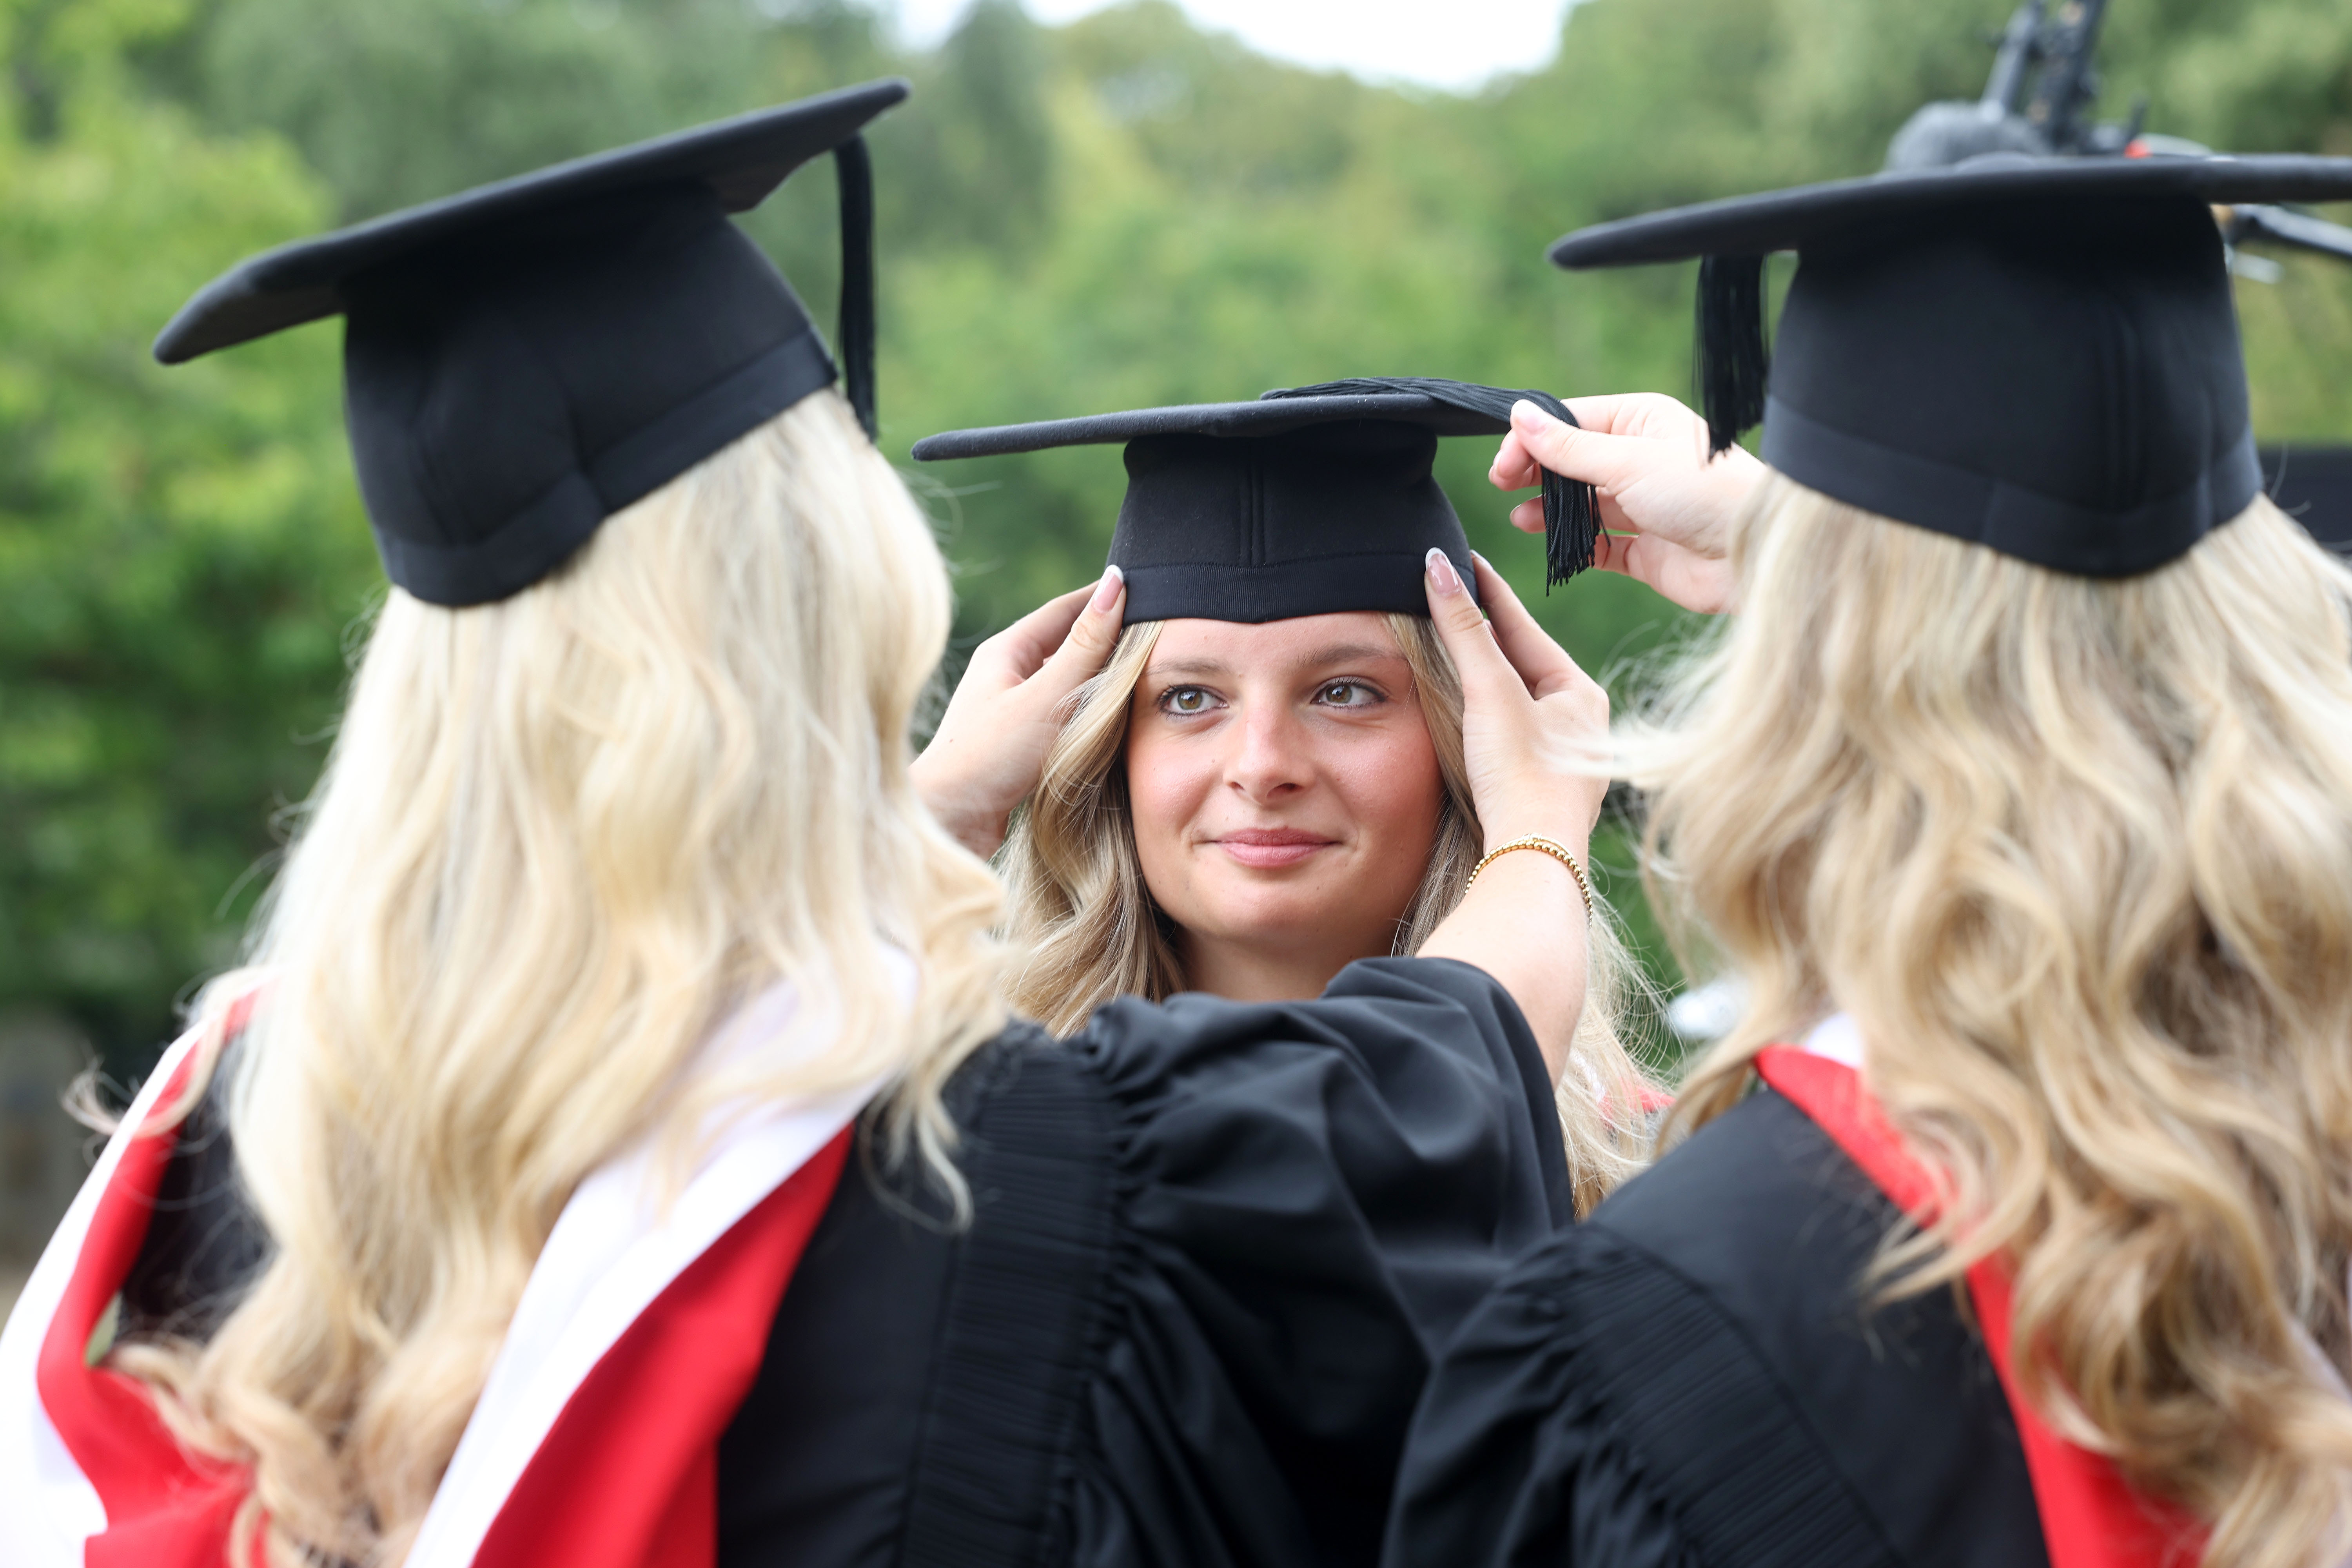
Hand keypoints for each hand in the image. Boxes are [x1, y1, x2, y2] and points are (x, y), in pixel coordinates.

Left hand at [912, 566, 1126, 857]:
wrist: (948, 821)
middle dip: (1105, 636)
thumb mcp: (1047, 695)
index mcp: (1006, 651)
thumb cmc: (992, 756)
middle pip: (1064, 644)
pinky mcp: (1014, 743)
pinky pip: (1059, 714)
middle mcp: (1004, 674)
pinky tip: (1110, 721)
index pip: (1064, 609)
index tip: (1141, 585)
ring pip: (1064, 681)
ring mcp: (1008, 709)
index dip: (1103, 597)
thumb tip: (1116, 585)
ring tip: (1141, 672)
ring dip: (1098, 676)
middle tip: (1152, 629)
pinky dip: (1087, 710)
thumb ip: (1086, 646)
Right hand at [1421, 549, 1609, 854]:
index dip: (1486, 591)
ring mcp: (1565, 759)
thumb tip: (1437, 568)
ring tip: (1455, 648)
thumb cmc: (1523, 775)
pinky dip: (1488, 714)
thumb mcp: (1490, 692)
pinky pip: (1512, 733)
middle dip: (1487, 633)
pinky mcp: (1544, 788)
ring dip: (1486, 676)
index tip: (1459, 558)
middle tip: (1452, 594)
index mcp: (1581, 692)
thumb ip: (1464, 630)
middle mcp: (1582, 722)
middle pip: (1521, 663)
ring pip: (1517, 701)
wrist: (1533, 857)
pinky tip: (1472, 716)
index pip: (1522, 627)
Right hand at [1490, 393, 1762, 614]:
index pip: (1571, 422)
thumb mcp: (1628, 461)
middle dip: (1536, 473)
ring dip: (1549, 511)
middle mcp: (1641, 460)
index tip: (1502, 465)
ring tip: (1522, 519)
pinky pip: (1600, 546)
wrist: (1756, 556)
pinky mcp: (1646, 550)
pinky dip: (1575, 547)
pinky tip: (1554, 547)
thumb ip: (1569, 446)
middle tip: (1502, 485)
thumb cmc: (1703, 493)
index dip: (1532, 439)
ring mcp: (1643, 506)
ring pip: (1582, 505)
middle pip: (1572, 462)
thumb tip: (1520, 414)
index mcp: (1641, 422)